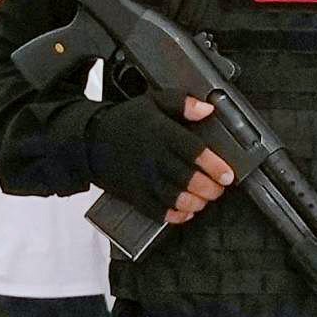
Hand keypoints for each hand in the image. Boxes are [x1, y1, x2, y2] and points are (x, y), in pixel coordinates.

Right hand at [92, 94, 237, 224]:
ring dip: (193, 203)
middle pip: (186, 177)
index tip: (228, 175)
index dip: (213, 165)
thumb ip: (182, 103)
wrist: (88, 140)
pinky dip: (172, 216)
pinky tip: (184, 213)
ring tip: (203, 201)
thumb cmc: (125, 120)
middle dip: (207, 188)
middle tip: (217, 190)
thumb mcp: (152, 101)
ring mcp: (141, 178)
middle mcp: (152, 157)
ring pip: (172, 197)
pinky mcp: (132, 193)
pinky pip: (154, 210)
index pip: (192, 150)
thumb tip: (207, 109)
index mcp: (160, 133)